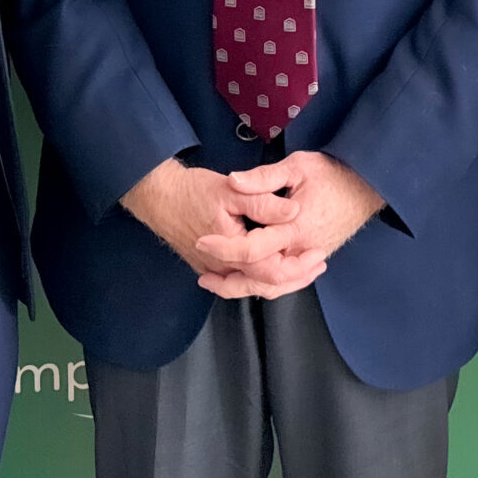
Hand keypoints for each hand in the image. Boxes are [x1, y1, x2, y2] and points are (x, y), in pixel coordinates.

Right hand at [120, 157, 300, 278]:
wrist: (158, 196)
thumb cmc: (193, 191)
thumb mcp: (233, 190)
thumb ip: (264, 202)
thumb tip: (294, 212)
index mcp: (232, 253)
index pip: (272, 272)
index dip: (299, 266)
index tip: (318, 253)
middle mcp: (222, 269)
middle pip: (265, 287)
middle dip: (295, 278)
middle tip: (318, 264)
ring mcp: (214, 271)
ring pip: (252, 287)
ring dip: (280, 280)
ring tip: (303, 268)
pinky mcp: (210, 267)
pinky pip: (240, 280)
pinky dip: (261, 277)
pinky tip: (275, 265)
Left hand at [196, 150, 386, 299]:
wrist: (369, 185)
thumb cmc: (334, 173)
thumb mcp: (298, 166)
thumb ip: (263, 177)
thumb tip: (233, 181)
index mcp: (295, 227)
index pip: (253, 249)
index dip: (224, 248)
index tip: (202, 242)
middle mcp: (302, 249)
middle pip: (262, 280)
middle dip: (230, 283)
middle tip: (204, 278)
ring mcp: (311, 257)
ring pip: (276, 286)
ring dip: (246, 288)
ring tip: (220, 282)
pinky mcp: (316, 258)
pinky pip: (288, 281)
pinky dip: (267, 285)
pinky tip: (251, 278)